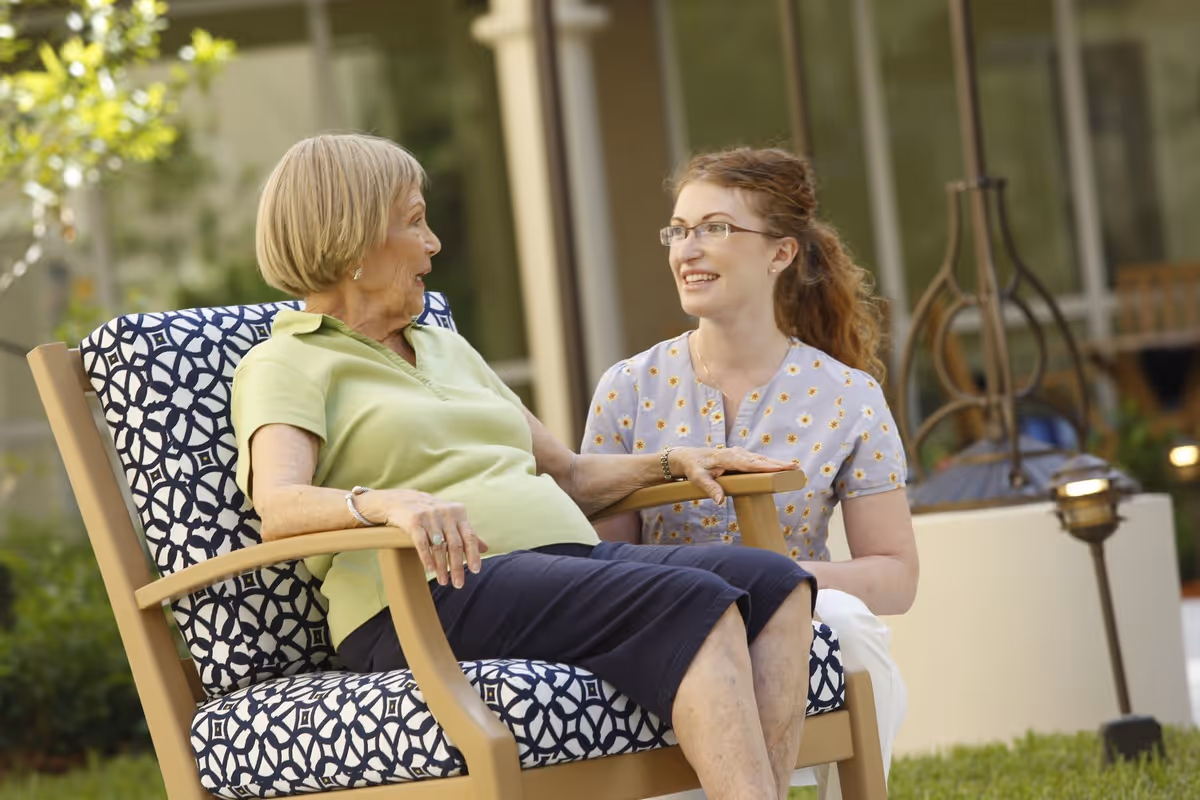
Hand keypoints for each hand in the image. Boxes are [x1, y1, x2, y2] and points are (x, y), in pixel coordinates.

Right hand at [371, 489, 488, 587]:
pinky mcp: (414, 521)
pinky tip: (430, 570)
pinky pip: (422, 543)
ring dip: (442, 567)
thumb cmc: (432, 514)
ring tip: (444, 581)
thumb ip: (467, 533)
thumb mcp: (452, 519)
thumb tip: (485, 549)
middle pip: (455, 545)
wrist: (402, 500)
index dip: (473, 554)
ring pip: (439, 547)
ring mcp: (430, 517)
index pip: (470, 536)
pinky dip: (427, 558)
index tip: (475, 571)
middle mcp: (446, 514)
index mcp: (458, 513)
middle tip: (458, 584)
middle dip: (457, 567)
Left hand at [668, 446, 797, 503]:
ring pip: (761, 459)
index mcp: (728, 458)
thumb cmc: (694, 468)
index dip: (766, 466)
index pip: (750, 463)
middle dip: (778, 464)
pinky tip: (781, 467)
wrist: (689, 457)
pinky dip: (769, 463)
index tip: (781, 468)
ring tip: (794, 468)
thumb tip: (720, 501)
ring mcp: (739, 454)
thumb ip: (710, 488)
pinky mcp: (741, 457)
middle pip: (760, 460)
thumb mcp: (698, 478)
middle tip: (795, 467)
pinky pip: (757, 460)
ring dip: (777, 463)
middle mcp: (736, 453)